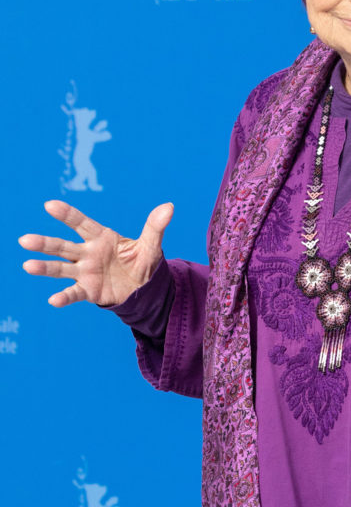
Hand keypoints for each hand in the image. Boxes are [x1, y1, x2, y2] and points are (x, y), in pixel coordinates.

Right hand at [19, 199, 173, 307]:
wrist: (144, 288)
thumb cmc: (142, 262)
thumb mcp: (150, 245)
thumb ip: (155, 227)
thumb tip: (169, 207)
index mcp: (101, 238)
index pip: (81, 224)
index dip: (67, 215)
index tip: (49, 205)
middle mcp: (88, 253)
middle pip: (63, 246)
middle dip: (44, 243)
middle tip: (24, 240)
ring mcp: (85, 272)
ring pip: (61, 268)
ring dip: (44, 267)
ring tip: (27, 266)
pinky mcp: (89, 290)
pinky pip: (74, 293)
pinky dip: (65, 297)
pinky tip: (54, 301)